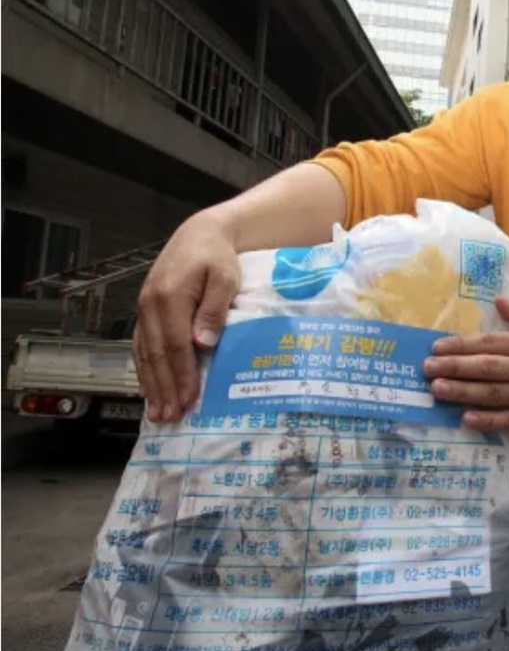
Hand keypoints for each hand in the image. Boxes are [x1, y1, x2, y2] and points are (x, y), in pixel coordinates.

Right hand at [133, 212, 239, 422]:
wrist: (201, 235)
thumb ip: (214, 309)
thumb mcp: (225, 277)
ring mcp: (144, 308)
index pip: (175, 345)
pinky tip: (148, 388)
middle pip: (156, 355)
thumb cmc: (217, 257)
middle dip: (164, 388)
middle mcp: (150, 305)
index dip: (182, 375)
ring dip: (151, 384)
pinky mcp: (145, 311)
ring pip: (144, 353)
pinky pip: (141, 345)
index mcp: (170, 297)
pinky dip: (144, 369)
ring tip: (158, 412)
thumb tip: (203, 343)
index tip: (189, 400)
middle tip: (170, 416)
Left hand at [423, 299, 508, 430]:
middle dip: (455, 367)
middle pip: (488, 367)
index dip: (463, 345)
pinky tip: (465, 417)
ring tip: (437, 389)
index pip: (492, 343)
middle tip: (427, 368)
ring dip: (463, 391)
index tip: (438, 347)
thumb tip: (498, 301)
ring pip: (494, 393)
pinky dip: (487, 419)